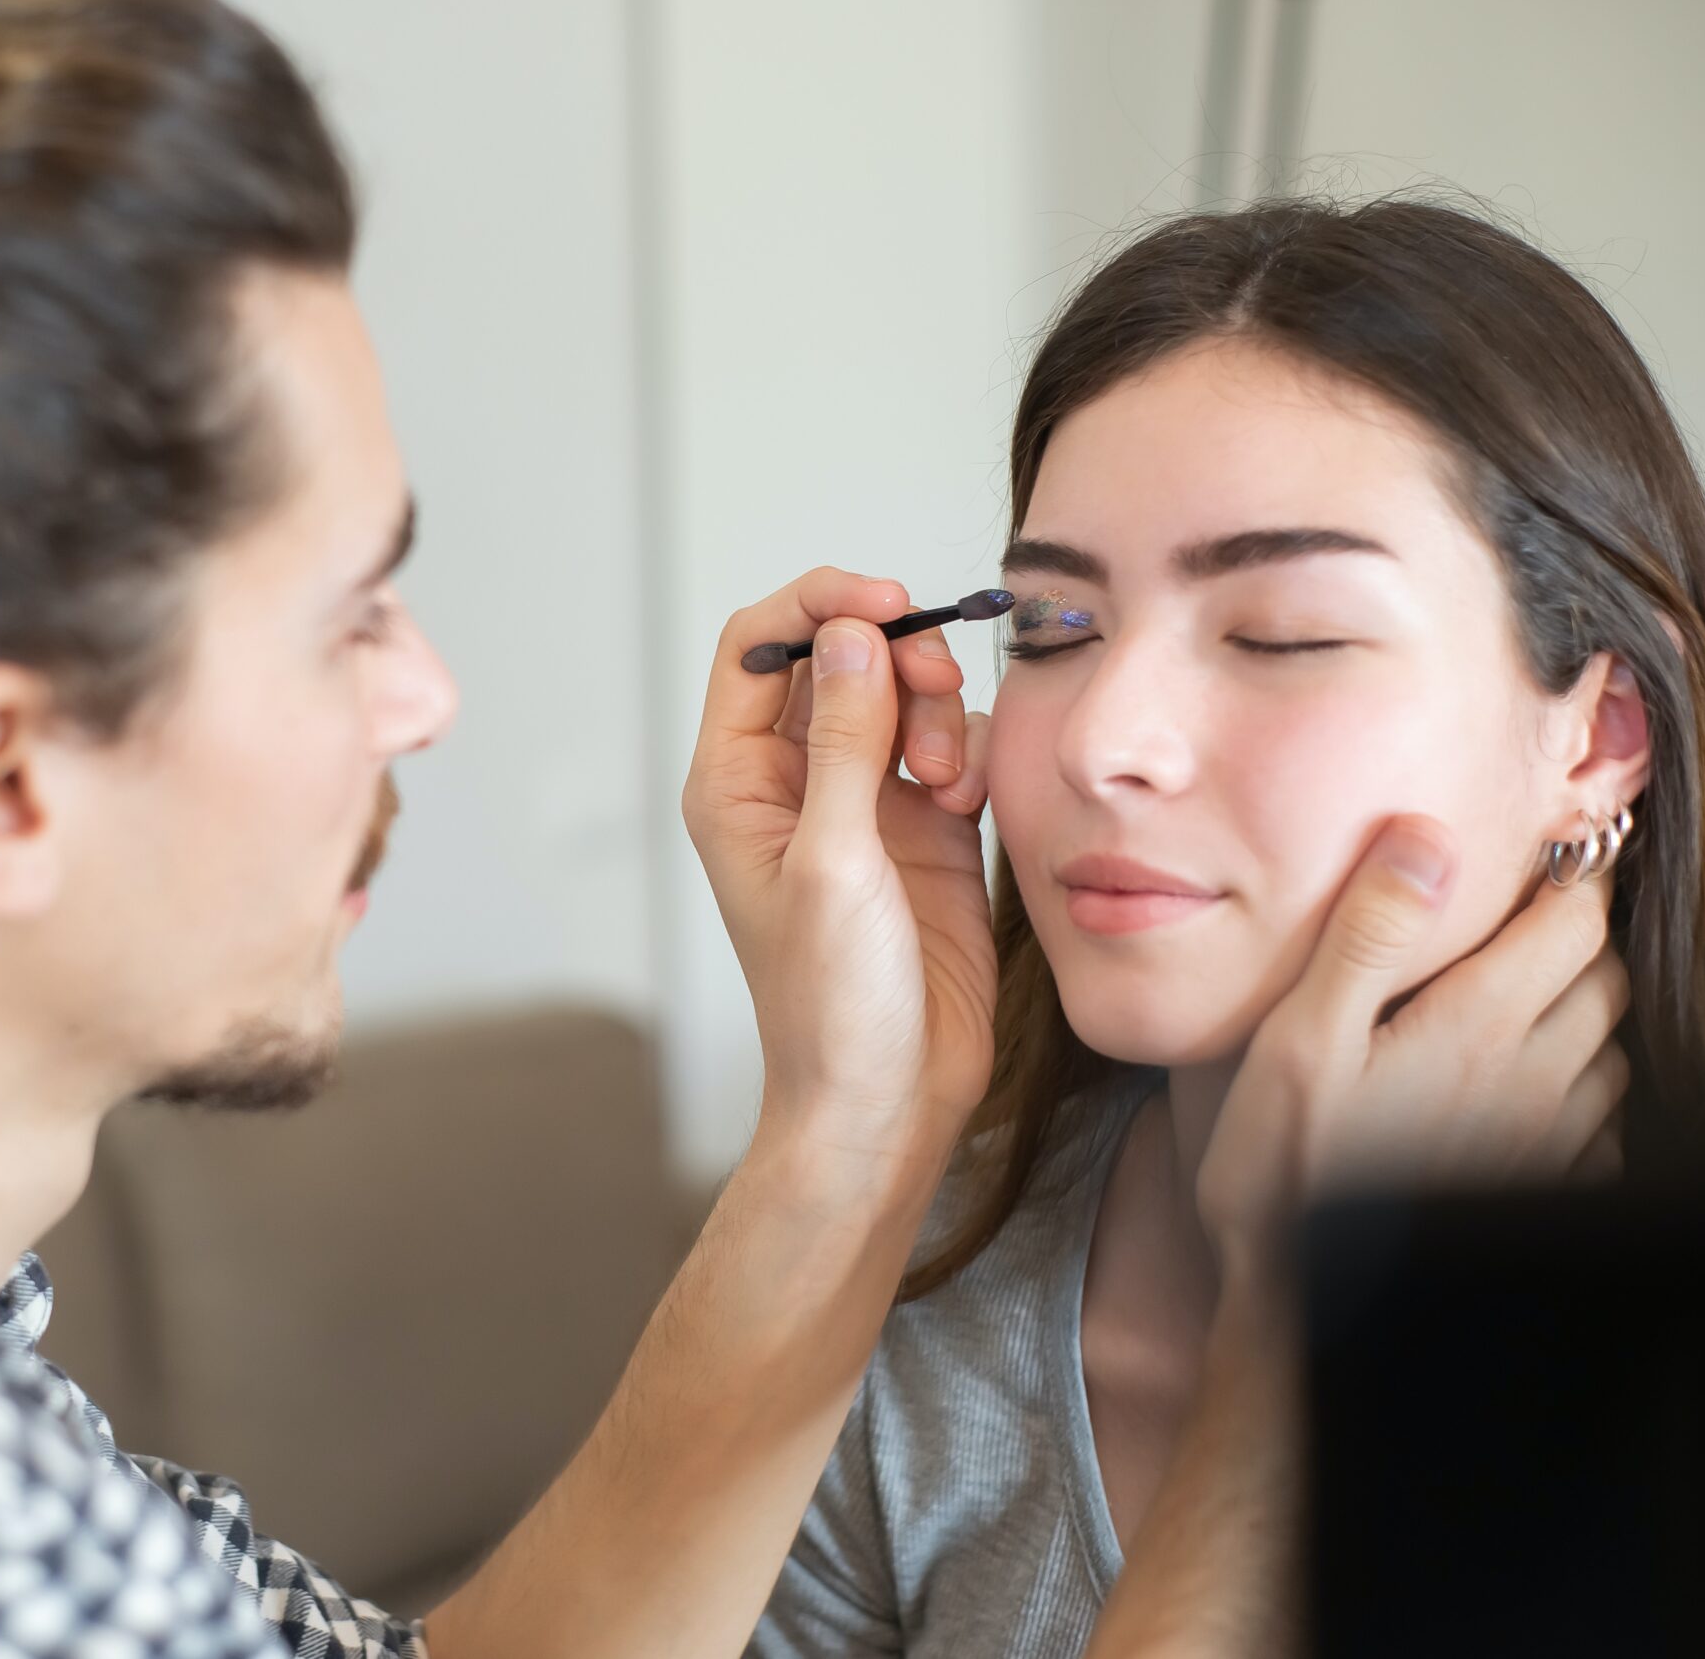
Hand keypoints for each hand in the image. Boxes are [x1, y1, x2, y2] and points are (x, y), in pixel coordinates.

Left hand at [683, 569, 995, 1176]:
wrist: (888, 1098)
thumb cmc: (832, 1004)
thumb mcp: (835, 861)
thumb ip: (844, 742)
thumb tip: (850, 638)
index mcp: (735, 784)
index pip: (759, 647)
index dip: (819, 607)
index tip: (887, 606)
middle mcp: (792, 784)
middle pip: (840, 661)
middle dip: (895, 661)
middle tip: (936, 691)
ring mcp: (860, 804)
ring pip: (901, 698)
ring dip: (936, 714)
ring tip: (946, 780)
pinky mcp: (924, 830)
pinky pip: (950, 747)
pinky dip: (967, 754)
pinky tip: (969, 801)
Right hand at [1198, 816, 1629, 1268]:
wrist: (1305, 1303)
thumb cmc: (1284, 1170)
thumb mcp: (1299, 1039)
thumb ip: (1367, 937)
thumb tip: (1426, 840)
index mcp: (1477, 1029)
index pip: (1574, 925)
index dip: (1571, 878)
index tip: (1542, 857)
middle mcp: (1534, 1084)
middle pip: (1607, 982)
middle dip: (1577, 942)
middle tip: (1521, 923)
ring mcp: (1548, 1146)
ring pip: (1612, 1054)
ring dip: (1582, 1017)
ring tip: (1518, 1005)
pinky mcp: (1542, 1194)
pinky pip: (1601, 1129)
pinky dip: (1580, 1095)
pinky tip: (1519, 1094)